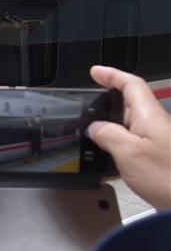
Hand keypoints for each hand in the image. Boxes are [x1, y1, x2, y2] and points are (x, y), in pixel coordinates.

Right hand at [88, 65, 170, 209]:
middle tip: (88, 110)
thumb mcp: (129, 153)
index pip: (131, 84)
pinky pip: (133, 146)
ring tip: (95, 144)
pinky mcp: (158, 158)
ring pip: (128, 127)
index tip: (96, 72)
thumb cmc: (170, 178)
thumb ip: (107, 135)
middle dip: (107, 105)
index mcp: (150, 116)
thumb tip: (95, 128)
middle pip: (129, 104)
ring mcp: (158, 141)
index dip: (112, 75)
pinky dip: (117, 151)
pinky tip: (110, 167)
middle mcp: (156, 125)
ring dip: (110, 131)